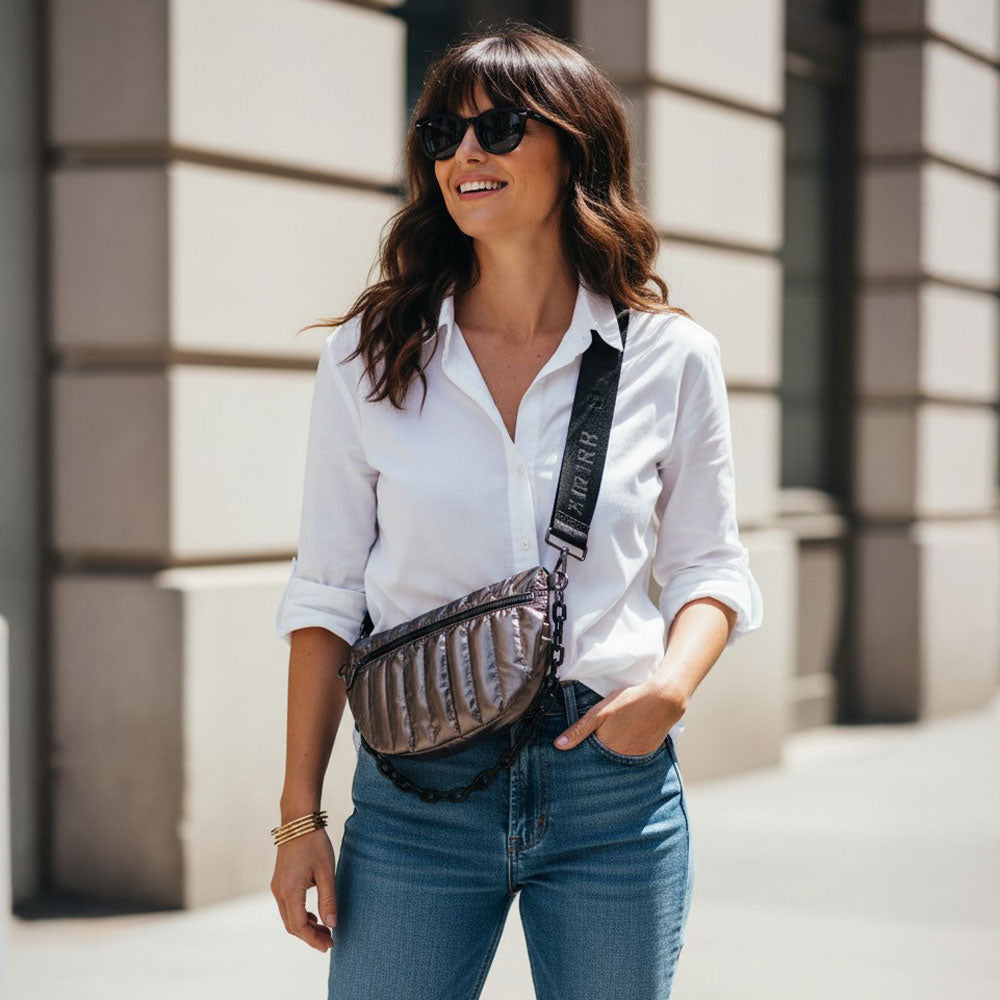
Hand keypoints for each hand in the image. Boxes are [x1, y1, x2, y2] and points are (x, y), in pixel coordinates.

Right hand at [271, 829, 338, 951]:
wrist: (298, 822)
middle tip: (330, 942)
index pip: (299, 926)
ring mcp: (277, 887)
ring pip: (288, 917)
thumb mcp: (326, 872)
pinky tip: (314, 916)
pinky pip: (287, 907)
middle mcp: (279, 892)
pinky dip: (300, 916)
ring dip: (305, 927)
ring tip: (325, 931)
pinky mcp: (280, 882)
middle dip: (310, 936)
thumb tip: (332, 924)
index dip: (313, 939)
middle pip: (292, 926)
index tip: (330, 945)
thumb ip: (328, 899)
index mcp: (290, 891)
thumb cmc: (314, 844)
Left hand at [553, 681, 686, 755]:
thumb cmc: (630, 702)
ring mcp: (637, 757)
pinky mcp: (648, 752)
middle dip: (597, 756)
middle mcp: (622, 758)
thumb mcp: (600, 712)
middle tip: (597, 740)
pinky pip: (632, 756)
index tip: (575, 755)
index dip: (582, 755)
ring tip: (612, 738)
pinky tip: (626, 737)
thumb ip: (579, 730)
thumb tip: (558, 746)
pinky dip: (626, 749)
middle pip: (603, 761)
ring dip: (612, 753)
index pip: (589, 760)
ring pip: (618, 759)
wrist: (664, 700)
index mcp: (607, 749)